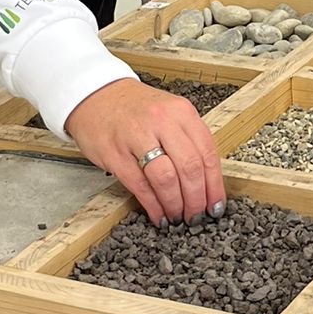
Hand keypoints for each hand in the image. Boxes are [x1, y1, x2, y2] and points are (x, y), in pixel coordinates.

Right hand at [65, 79, 225, 225]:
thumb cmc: (135, 109)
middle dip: (196, 199)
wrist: (96, 95)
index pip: (207, 153)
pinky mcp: (115, 154)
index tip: (216, 205)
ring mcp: (136, 137)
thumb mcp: (169, 113)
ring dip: (175, 204)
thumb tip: (207, 182)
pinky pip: (140, 186)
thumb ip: (189, 140)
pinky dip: (153, 205)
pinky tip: (158, 214)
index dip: (214, 185)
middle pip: (189, 167)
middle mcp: (161, 121)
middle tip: (196, 216)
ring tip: (177, 217)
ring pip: (166, 178)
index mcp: (181, 111)